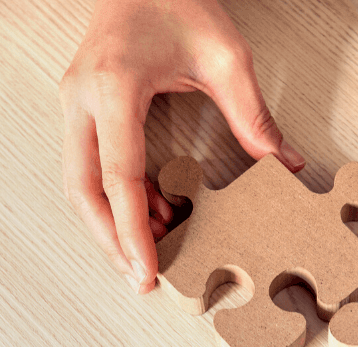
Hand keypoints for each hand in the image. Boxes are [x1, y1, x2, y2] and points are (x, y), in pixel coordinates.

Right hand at [60, 0, 304, 293]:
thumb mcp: (226, 55)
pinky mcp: (80, 107)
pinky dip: (116, 197)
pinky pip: (89, 165)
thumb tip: (284, 164)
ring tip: (155, 251)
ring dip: (111, 223)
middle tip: (142, 279)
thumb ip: (252, 115)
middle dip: (110, 241)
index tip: (146, 270)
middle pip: (82, 190)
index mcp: (114, 86)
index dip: (132, 230)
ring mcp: (74, 102)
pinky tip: (154, 213)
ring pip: (79, 183)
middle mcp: (82, 98)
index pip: (117, 175)